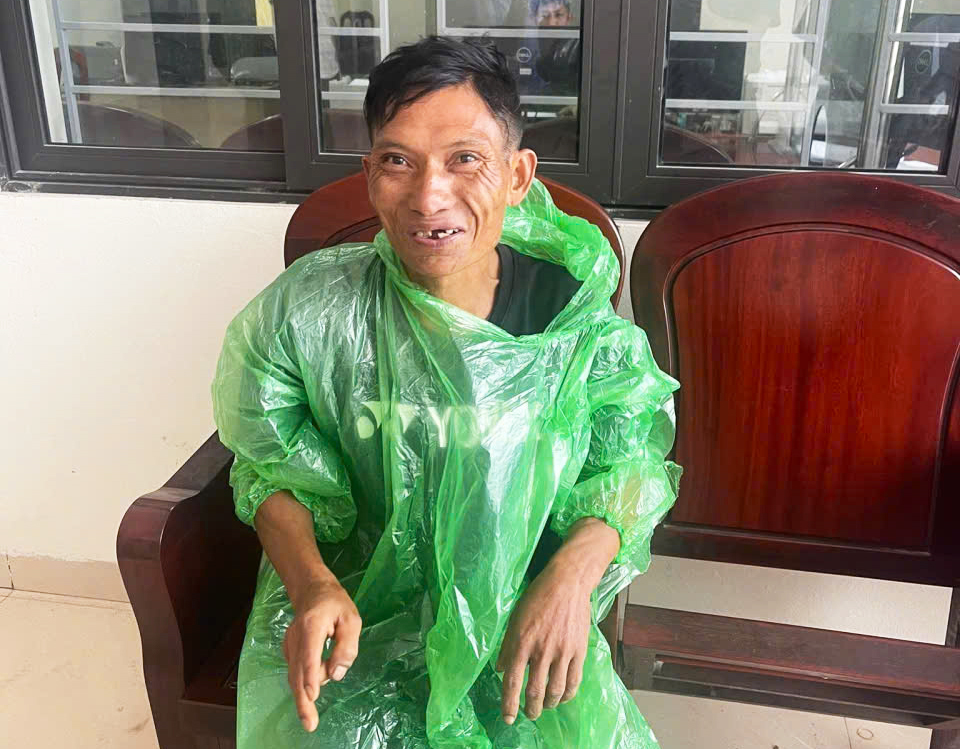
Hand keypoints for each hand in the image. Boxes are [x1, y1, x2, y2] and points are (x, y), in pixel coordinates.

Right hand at [283, 577, 361, 731]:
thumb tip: (337, 673)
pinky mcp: (289, 650)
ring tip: (309, 719)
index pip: (309, 654)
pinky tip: (310, 694)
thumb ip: (347, 646)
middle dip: (303, 699)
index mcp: (312, 625)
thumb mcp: (351, 620)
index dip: (311, 676)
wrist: (312, 590)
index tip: (312, 696)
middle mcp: (296, 636)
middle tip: (309, 723)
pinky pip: (295, 671)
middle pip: (297, 671)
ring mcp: (289, 644)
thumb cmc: (336, 604)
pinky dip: (302, 684)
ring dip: (302, 697)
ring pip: (294, 675)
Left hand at [496, 558, 591, 723]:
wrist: (566, 583)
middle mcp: (541, 650)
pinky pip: (574, 680)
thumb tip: (501, 670)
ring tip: (545, 707)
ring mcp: (562, 651)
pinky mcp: (578, 650)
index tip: (507, 718)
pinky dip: (568, 694)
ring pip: (555, 690)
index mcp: (521, 642)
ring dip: (549, 704)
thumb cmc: (536, 597)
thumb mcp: (515, 619)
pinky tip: (563, 697)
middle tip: (529, 714)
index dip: (509, 704)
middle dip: (530, 709)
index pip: (512, 682)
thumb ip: (507, 647)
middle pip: (535, 692)